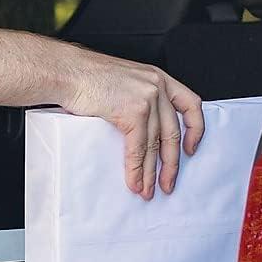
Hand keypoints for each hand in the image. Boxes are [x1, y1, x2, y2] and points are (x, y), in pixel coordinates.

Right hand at [61, 49, 204, 197]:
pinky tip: (134, 182)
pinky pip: (138, 148)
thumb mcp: (123, 82)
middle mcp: (157, 85)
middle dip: (171, 163)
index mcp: (157, 77)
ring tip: (147, 191)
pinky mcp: (134, 111)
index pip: (190, 104)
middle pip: (172, 132)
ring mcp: (147, 97)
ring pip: (155, 145)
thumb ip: (137, 99)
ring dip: (151, 173)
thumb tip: (138, 133)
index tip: (191, 149)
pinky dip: (136, 169)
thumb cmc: (85, 76)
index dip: (195, 129)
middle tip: (167, 184)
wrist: (66, 71)